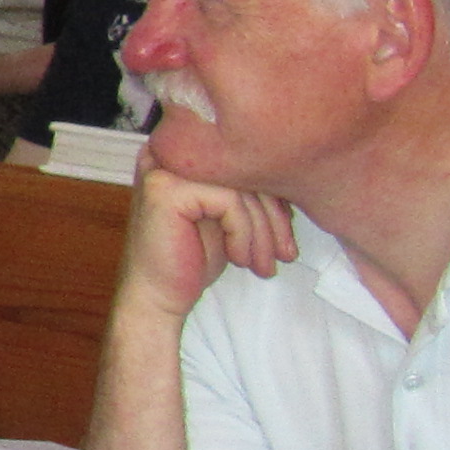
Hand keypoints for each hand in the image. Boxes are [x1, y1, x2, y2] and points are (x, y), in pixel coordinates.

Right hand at [117, 164, 295, 323]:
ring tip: (263, 263)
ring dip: (263, 232)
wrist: (157, 299)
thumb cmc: (191, 260)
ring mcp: (164, 167)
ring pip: (242, 187)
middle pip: (245, 169)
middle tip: (285, 253)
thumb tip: (293, 178)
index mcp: (185, 153)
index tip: (287, 233)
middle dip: (274, 217)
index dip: (273, 196)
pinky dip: (243, 234)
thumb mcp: (229, 218)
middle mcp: (171, 151)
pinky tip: (238, 258)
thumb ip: (249, 191)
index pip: (244, 160)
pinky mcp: (166, 188)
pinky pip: (230, 201)